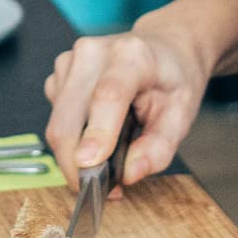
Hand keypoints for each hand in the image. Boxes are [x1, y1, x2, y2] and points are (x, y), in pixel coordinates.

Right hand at [44, 15, 213, 188]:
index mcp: (131, 56)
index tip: (89, 167)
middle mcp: (93, 52)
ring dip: (73, 154)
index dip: (97, 133)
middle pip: (70, 117)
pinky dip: (71, 139)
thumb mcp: (182, 116)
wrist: (164, 47)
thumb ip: (158, 148)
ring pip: (58, 123)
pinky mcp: (58, 73)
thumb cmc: (172, 79)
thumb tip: (129, 174)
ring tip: (104, 162)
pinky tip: (95, 135)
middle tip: (103, 190)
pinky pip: (56, 118)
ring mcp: (70, 60)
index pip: (108, 95)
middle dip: (77, 163)